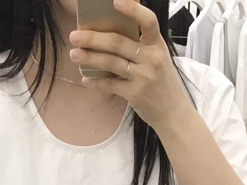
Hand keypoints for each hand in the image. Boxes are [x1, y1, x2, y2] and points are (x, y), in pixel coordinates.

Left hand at [70, 0, 193, 132]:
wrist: (173, 111)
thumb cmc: (162, 81)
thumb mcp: (158, 57)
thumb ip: (141, 45)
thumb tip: (110, 32)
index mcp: (157, 44)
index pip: (148, 21)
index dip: (132, 10)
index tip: (115, 2)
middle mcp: (151, 58)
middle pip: (118, 43)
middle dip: (93, 39)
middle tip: (75, 36)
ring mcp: (143, 77)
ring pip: (111, 63)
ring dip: (89, 58)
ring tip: (74, 54)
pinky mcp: (135, 94)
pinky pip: (110, 85)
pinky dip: (96, 82)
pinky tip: (85, 79)